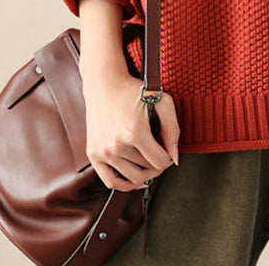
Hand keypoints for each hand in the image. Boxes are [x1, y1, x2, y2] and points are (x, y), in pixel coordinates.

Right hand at [82, 71, 180, 191]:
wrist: (105, 84)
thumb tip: (174, 158)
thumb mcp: (162, 102)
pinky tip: (134, 177)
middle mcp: (117, 145)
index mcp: (135, 132)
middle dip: (158, 164)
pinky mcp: (93, 154)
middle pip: (147, 170)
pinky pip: (111, 182)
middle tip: (159, 152)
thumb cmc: (135, 91)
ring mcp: (103, 151)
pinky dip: (125, 185)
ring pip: (132, 178)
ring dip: (145, 173)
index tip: (168, 149)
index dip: (169, 158)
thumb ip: (173, 130)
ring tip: (148, 160)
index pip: (160, 162)